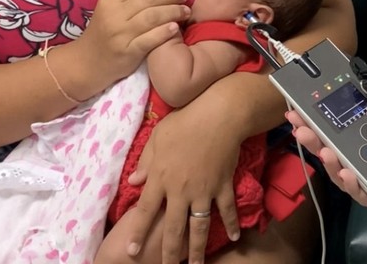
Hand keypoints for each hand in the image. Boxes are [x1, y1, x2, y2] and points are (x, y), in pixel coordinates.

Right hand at [81, 0, 189, 85]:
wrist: (85, 64)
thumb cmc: (103, 33)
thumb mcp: (111, 9)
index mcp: (109, 0)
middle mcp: (113, 15)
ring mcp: (120, 34)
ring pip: (152, 16)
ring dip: (173, 11)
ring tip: (186, 11)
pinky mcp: (127, 52)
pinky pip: (150, 39)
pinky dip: (164, 32)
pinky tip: (175, 27)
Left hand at [123, 101, 242, 263]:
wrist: (218, 116)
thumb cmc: (184, 122)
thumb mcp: (157, 138)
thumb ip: (145, 162)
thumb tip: (133, 182)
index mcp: (160, 178)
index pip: (145, 211)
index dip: (138, 233)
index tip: (131, 252)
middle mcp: (180, 191)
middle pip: (173, 228)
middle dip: (169, 252)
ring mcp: (203, 191)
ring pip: (199, 227)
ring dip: (197, 249)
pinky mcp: (223, 186)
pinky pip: (226, 210)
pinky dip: (230, 223)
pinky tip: (234, 237)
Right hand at [286, 87, 366, 212]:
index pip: (341, 131)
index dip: (319, 121)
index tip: (299, 108)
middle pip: (335, 152)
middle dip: (313, 138)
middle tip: (298, 125)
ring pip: (342, 174)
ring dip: (328, 161)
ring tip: (322, 148)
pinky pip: (363, 195)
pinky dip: (352, 184)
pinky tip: (346, 172)